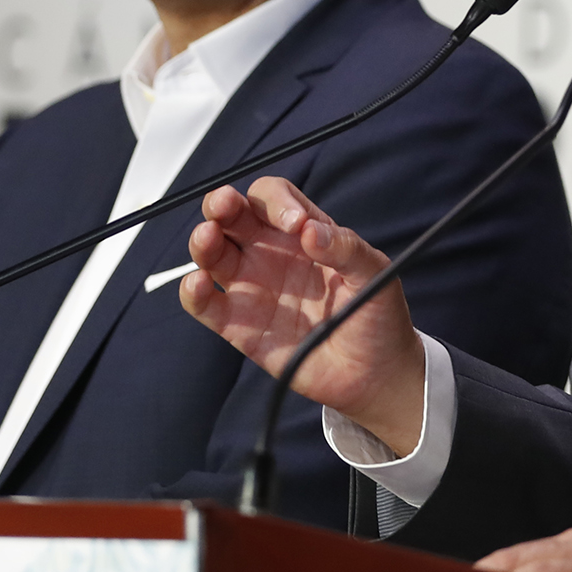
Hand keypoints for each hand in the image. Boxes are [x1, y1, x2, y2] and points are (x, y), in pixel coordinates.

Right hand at [180, 176, 427, 454]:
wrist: (375, 373)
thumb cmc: (377, 315)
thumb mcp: (375, 274)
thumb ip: (346, 249)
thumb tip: (310, 231)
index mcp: (303, 232)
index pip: (274, 198)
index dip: (276, 202)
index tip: (295, 225)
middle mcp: (271, 253)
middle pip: (232, 215)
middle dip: (221, 204)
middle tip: (224, 207)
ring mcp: (253, 287)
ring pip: (213, 253)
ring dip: (203, 241)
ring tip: (208, 238)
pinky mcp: (239, 325)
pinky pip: (207, 304)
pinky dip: (194, 292)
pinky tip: (200, 284)